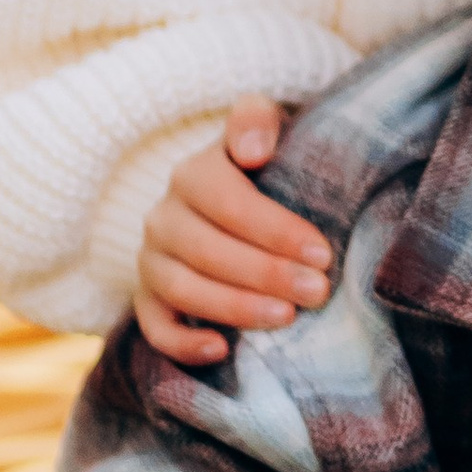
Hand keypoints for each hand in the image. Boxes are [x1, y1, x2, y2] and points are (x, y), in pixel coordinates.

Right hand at [134, 100, 330, 364]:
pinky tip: (222, 351)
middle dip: (267, 274)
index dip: (276, 231)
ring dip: (236, 308)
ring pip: (183, 290)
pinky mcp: (148, 297)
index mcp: (193, 174)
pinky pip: (153, 327)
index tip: (323, 254)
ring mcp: (151, 260)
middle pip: (208, 251)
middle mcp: (163, 216)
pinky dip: (181, 344)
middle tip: (318, 291)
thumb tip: (251, 150)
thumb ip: (256, 120)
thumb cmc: (265, 166)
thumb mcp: (264, 127)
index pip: (230, 205)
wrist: (239, 195)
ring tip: (287, 317)